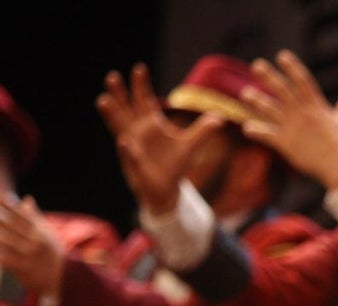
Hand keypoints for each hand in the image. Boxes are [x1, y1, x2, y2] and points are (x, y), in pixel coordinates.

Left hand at [0, 195, 65, 296]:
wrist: (63, 277)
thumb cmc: (50, 252)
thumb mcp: (47, 233)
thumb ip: (34, 216)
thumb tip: (27, 198)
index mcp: (40, 230)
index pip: (21, 213)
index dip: (8, 204)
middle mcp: (36, 240)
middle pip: (12, 224)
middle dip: (0, 216)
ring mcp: (30, 254)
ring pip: (7, 240)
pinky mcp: (24, 268)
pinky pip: (6, 258)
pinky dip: (0, 253)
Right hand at [96, 63, 223, 213]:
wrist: (166, 191)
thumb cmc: (174, 165)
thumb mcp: (190, 145)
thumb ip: (202, 131)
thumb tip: (220, 118)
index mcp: (151, 124)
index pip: (144, 100)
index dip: (142, 85)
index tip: (140, 67)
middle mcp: (138, 132)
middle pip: (126, 109)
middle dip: (119, 94)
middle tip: (112, 76)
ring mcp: (133, 148)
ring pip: (120, 128)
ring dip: (112, 115)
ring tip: (103, 100)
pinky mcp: (135, 165)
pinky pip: (130, 156)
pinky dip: (127, 149)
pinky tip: (124, 141)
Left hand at [242, 50, 337, 189]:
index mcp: (317, 106)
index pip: (303, 81)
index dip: (292, 67)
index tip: (282, 56)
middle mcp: (302, 113)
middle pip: (282, 90)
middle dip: (269, 76)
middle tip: (257, 65)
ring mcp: (292, 127)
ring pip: (270, 110)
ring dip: (257, 101)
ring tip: (246, 93)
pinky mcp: (285, 143)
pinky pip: (266, 135)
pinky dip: (255, 131)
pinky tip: (247, 128)